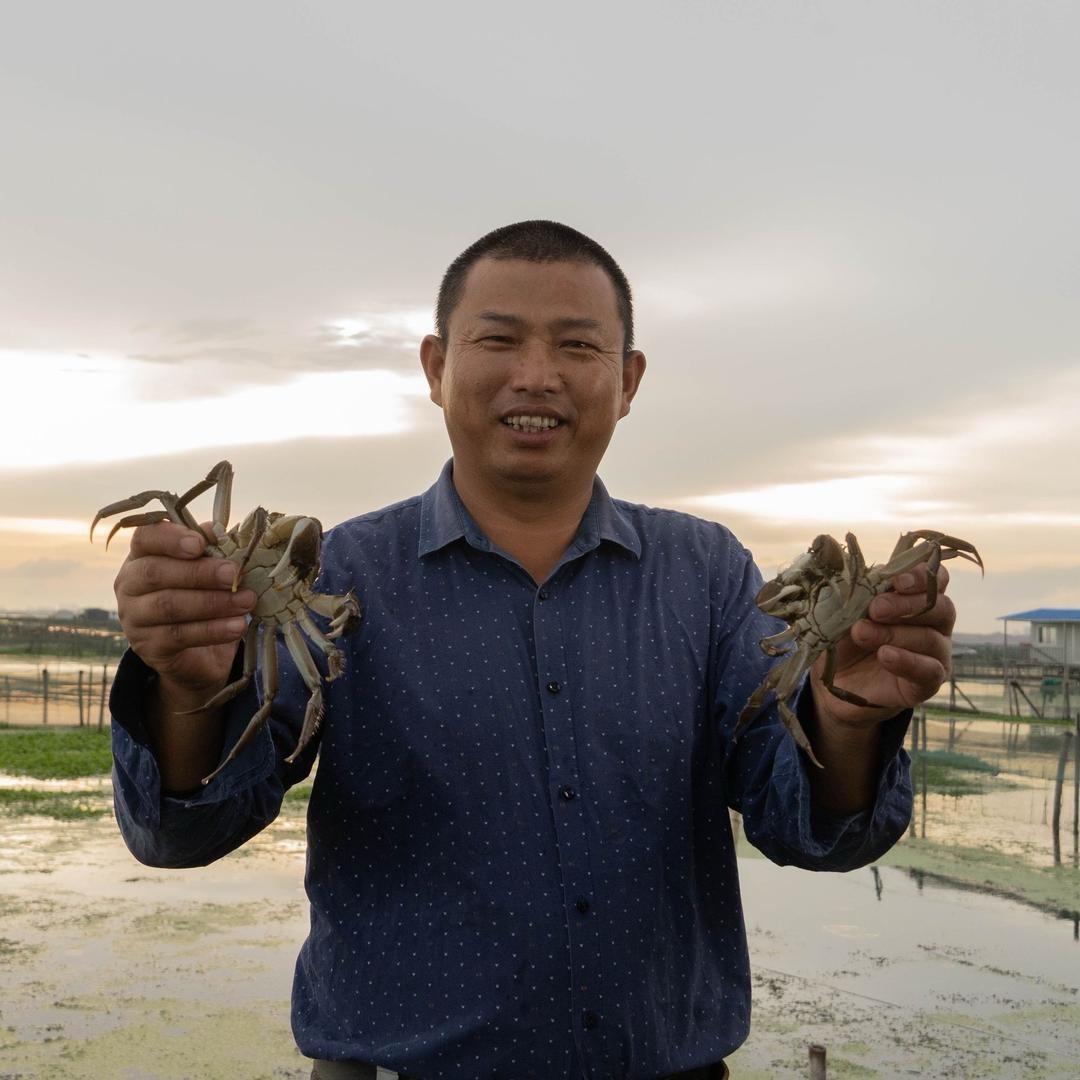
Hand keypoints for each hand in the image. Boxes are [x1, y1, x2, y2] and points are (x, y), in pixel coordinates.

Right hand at [113, 521, 253, 706]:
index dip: (170, 538)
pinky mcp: (148, 646)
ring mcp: (134, 617)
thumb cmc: (202, 596)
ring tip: (246, 601)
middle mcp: (129, 585)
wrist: (199, 654)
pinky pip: (179, 635)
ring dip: (212, 602)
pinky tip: (237, 626)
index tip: (200, 544)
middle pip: (155, 572)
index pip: (144, 538)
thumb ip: (210, 548)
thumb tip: (217, 531)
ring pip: (168, 605)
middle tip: (233, 574)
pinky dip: (212, 630)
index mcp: (142, 556)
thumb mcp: (208, 570)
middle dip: (198, 572)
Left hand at [810, 561, 954, 729]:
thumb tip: (862, 578)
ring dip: (894, 633)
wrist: (835, 680)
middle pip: (939, 607)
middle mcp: (934, 624)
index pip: (936, 580)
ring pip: (930, 638)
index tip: (896, 581)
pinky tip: (885, 655)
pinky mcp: (928, 683)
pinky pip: (929, 671)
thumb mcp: (846, 612)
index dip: (921, 576)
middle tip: (875, 608)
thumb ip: (859, 594)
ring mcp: (935, 654)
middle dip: (905, 604)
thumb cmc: (845, 638)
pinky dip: (908, 661)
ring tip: (863, 633)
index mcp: (917, 599)